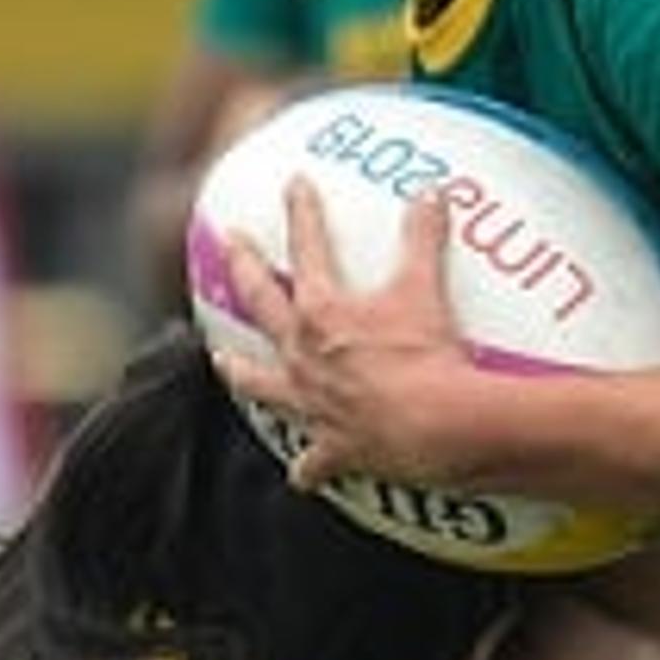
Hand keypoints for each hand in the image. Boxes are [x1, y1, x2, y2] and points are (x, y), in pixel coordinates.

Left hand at [209, 180, 481, 489]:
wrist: (435, 426)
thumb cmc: (427, 357)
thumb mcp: (427, 290)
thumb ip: (425, 238)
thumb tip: (433, 192)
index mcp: (322, 312)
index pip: (306, 249)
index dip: (302, 213)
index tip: (295, 185)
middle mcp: (302, 356)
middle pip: (261, 306)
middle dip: (244, 270)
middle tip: (230, 245)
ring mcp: (310, 404)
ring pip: (260, 385)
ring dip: (240, 371)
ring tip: (223, 361)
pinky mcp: (332, 448)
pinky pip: (313, 464)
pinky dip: (308, 470)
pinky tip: (303, 474)